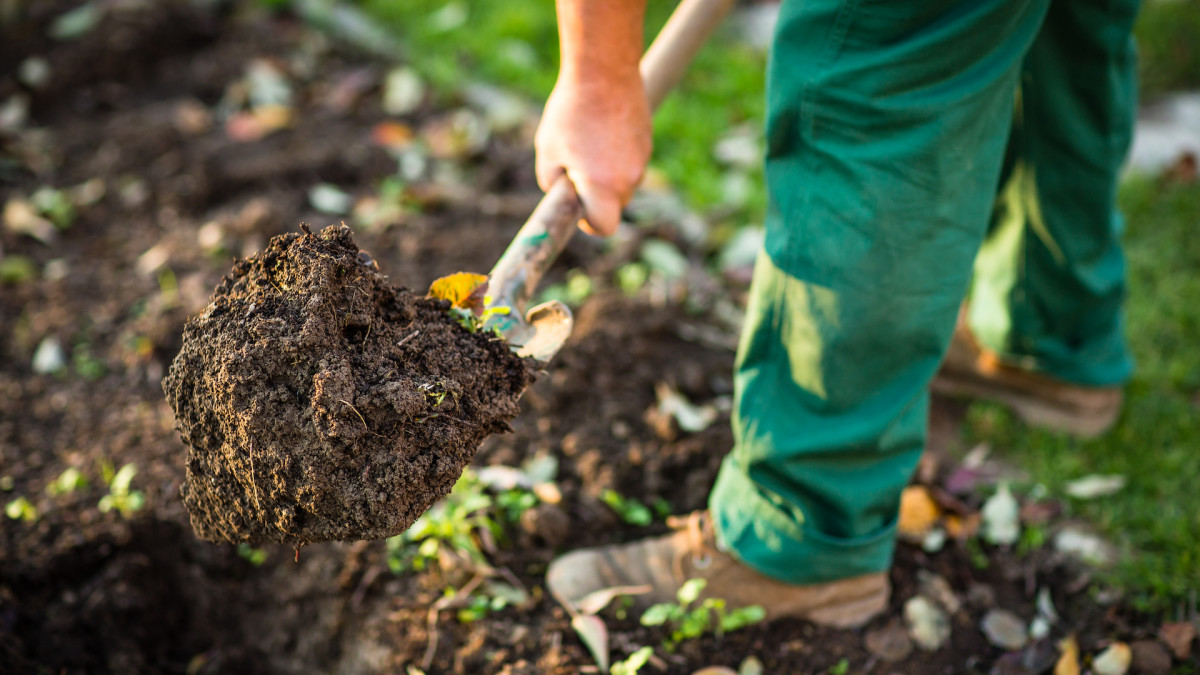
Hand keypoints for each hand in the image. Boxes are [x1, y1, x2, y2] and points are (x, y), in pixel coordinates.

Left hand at [535, 74, 650, 236]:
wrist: (604, 70)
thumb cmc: (571, 111)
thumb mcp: (547, 151)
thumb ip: (552, 183)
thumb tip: (563, 196)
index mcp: (602, 186)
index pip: (604, 227)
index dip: (589, 224)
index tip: (578, 209)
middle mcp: (628, 179)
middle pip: (614, 207)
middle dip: (595, 197)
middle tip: (574, 167)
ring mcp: (642, 161)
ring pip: (622, 184)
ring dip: (606, 175)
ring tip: (587, 142)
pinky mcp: (646, 143)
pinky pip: (629, 163)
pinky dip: (616, 156)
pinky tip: (601, 130)